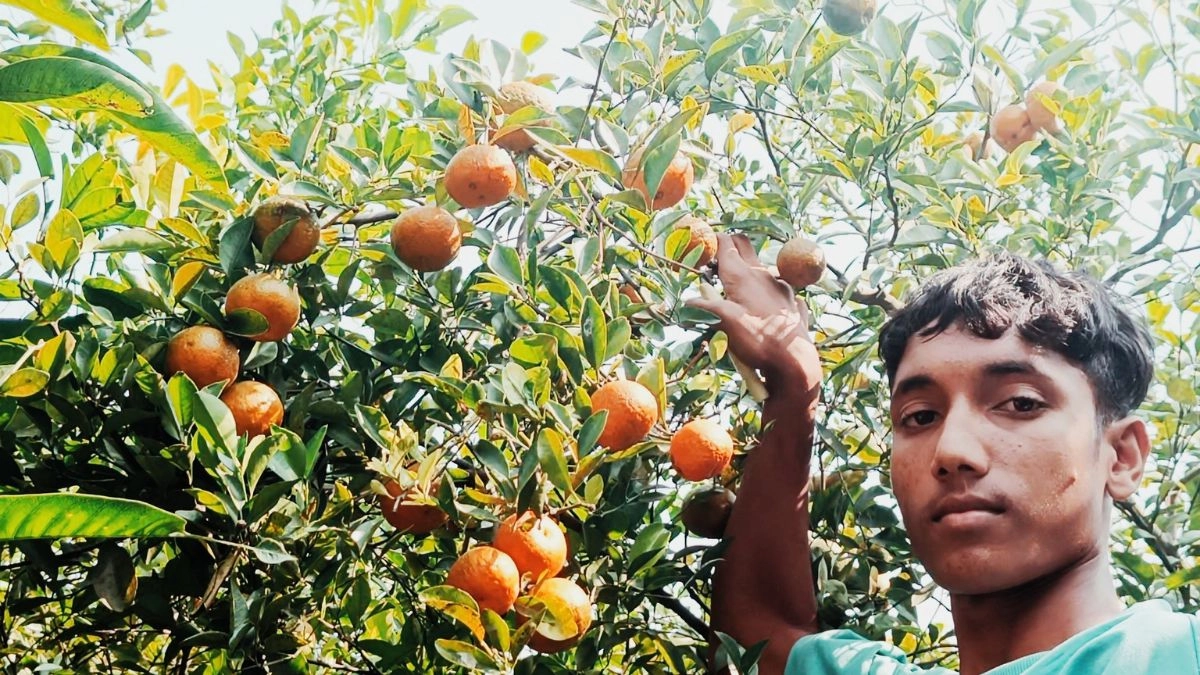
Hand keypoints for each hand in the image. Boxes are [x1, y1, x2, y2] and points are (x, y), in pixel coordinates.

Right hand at [687, 233, 821, 397]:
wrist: (794, 360)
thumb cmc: (757, 340)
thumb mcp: (725, 324)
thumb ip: (706, 308)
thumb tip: (688, 301)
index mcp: (743, 276)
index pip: (726, 244)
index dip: (714, 240)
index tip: (704, 243)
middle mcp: (763, 274)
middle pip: (744, 246)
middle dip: (730, 246)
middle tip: (717, 259)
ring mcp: (780, 286)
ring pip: (760, 267)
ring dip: (746, 269)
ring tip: (736, 289)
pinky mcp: (792, 301)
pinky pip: (776, 286)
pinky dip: (764, 289)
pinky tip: (762, 306)